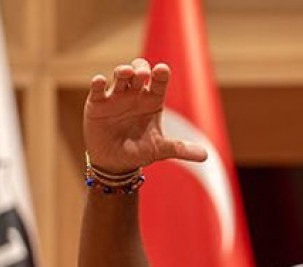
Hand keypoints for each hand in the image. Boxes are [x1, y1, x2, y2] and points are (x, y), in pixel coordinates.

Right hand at [83, 59, 206, 173]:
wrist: (115, 162)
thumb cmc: (140, 150)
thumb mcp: (161, 150)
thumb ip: (180, 149)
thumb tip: (205, 156)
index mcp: (152, 101)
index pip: (159, 83)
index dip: (160, 75)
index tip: (163, 70)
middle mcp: (135, 95)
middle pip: (139, 72)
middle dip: (141, 69)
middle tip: (143, 74)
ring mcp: (115, 97)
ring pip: (119, 77)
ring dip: (122, 71)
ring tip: (126, 72)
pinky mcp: (97, 104)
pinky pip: (97, 90)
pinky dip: (97, 84)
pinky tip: (99, 81)